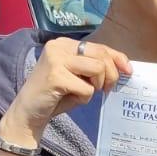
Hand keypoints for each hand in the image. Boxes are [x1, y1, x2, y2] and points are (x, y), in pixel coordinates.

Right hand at [1, 37, 130, 144]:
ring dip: (96, 87)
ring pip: (98, 69)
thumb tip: (124, 66)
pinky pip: (87, 89)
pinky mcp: (56, 76)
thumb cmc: (56, 95)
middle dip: (111, 75)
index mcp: (64, 43)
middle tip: (105, 89)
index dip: (118, 58)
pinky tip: (70, 99)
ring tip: (82, 93)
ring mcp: (56, 59)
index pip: (100, 46)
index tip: (128, 71)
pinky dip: (84, 99)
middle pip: (102, 56)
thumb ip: (95, 66)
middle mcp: (58, 46)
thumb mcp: (77, 75)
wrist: (28, 112)